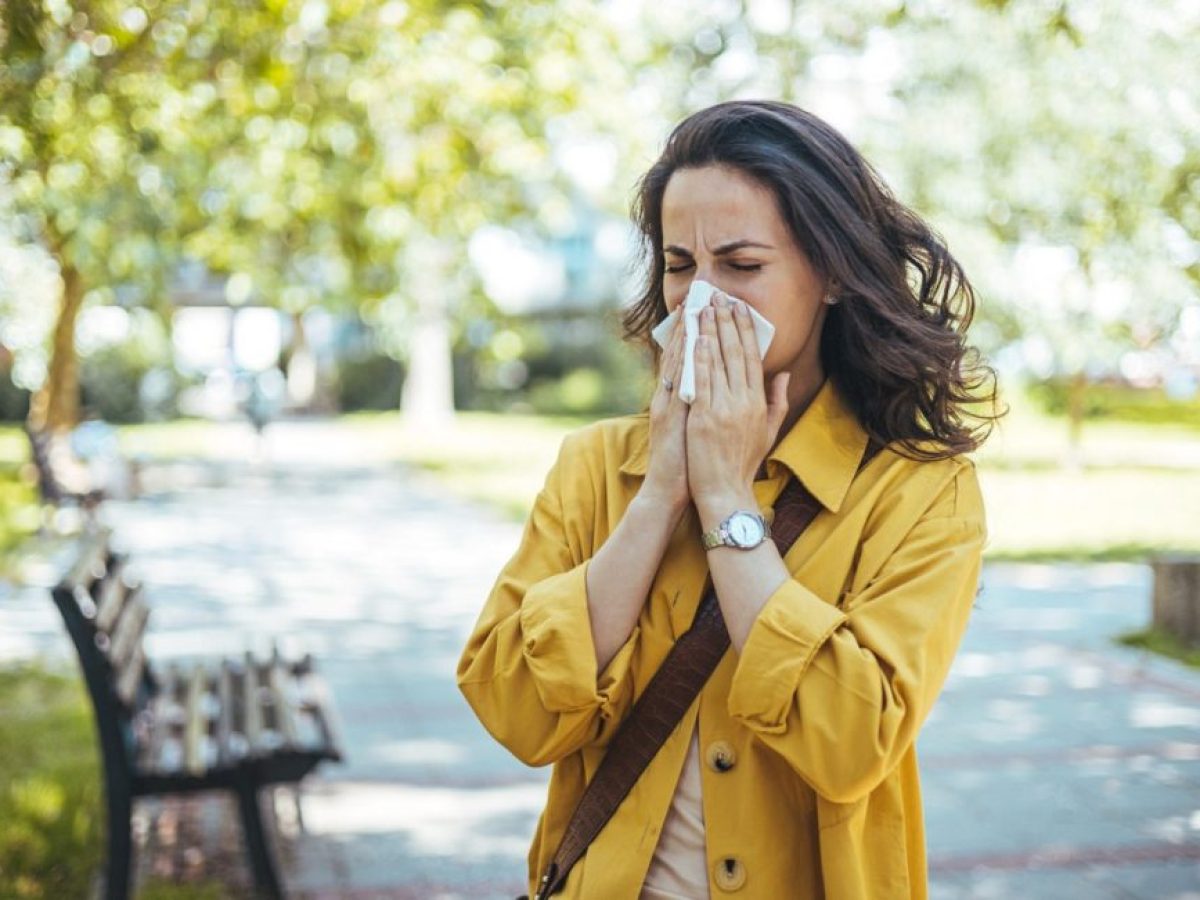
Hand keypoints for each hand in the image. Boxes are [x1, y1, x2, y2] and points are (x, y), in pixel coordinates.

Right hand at [640, 313, 689, 514]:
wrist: (670, 490)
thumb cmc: (689, 463)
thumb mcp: (698, 429)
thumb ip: (706, 405)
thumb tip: (720, 388)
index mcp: (678, 399)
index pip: (687, 360)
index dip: (695, 333)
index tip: (705, 308)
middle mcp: (669, 397)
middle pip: (679, 353)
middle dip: (689, 324)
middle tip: (697, 296)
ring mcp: (666, 404)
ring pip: (675, 362)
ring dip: (683, 334)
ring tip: (691, 308)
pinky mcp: (666, 415)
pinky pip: (675, 382)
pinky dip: (681, 361)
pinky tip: (690, 342)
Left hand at [686, 293, 790, 517]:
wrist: (725, 491)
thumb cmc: (744, 463)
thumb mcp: (768, 431)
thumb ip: (777, 400)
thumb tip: (783, 373)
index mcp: (758, 403)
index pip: (752, 357)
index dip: (746, 330)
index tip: (740, 308)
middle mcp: (743, 402)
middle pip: (735, 353)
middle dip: (727, 322)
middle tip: (720, 297)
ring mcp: (723, 409)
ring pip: (717, 362)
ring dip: (710, 332)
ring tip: (704, 308)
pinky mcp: (703, 418)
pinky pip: (701, 381)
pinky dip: (699, 359)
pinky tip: (695, 339)